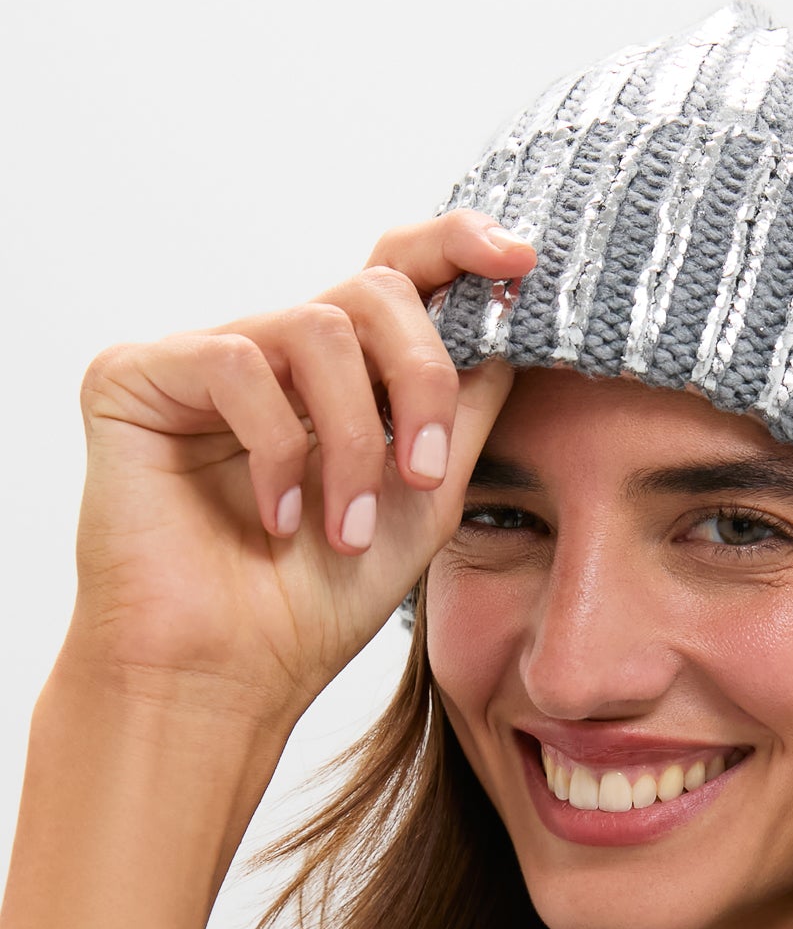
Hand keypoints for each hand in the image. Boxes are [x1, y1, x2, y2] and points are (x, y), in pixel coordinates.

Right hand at [55, 208, 535, 735]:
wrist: (230, 679)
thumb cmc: (316, 605)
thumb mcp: (425, 500)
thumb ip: (464, 411)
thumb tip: (511, 327)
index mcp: (339, 379)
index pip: (397, 276)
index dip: (456, 248)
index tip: (519, 256)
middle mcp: (273, 356)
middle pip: (373, 289)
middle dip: (421, 379)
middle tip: (426, 476)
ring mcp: (205, 361)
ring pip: (317, 327)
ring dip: (352, 440)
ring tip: (345, 529)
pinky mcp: (136, 376)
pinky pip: (237, 361)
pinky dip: (279, 449)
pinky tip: (276, 520)